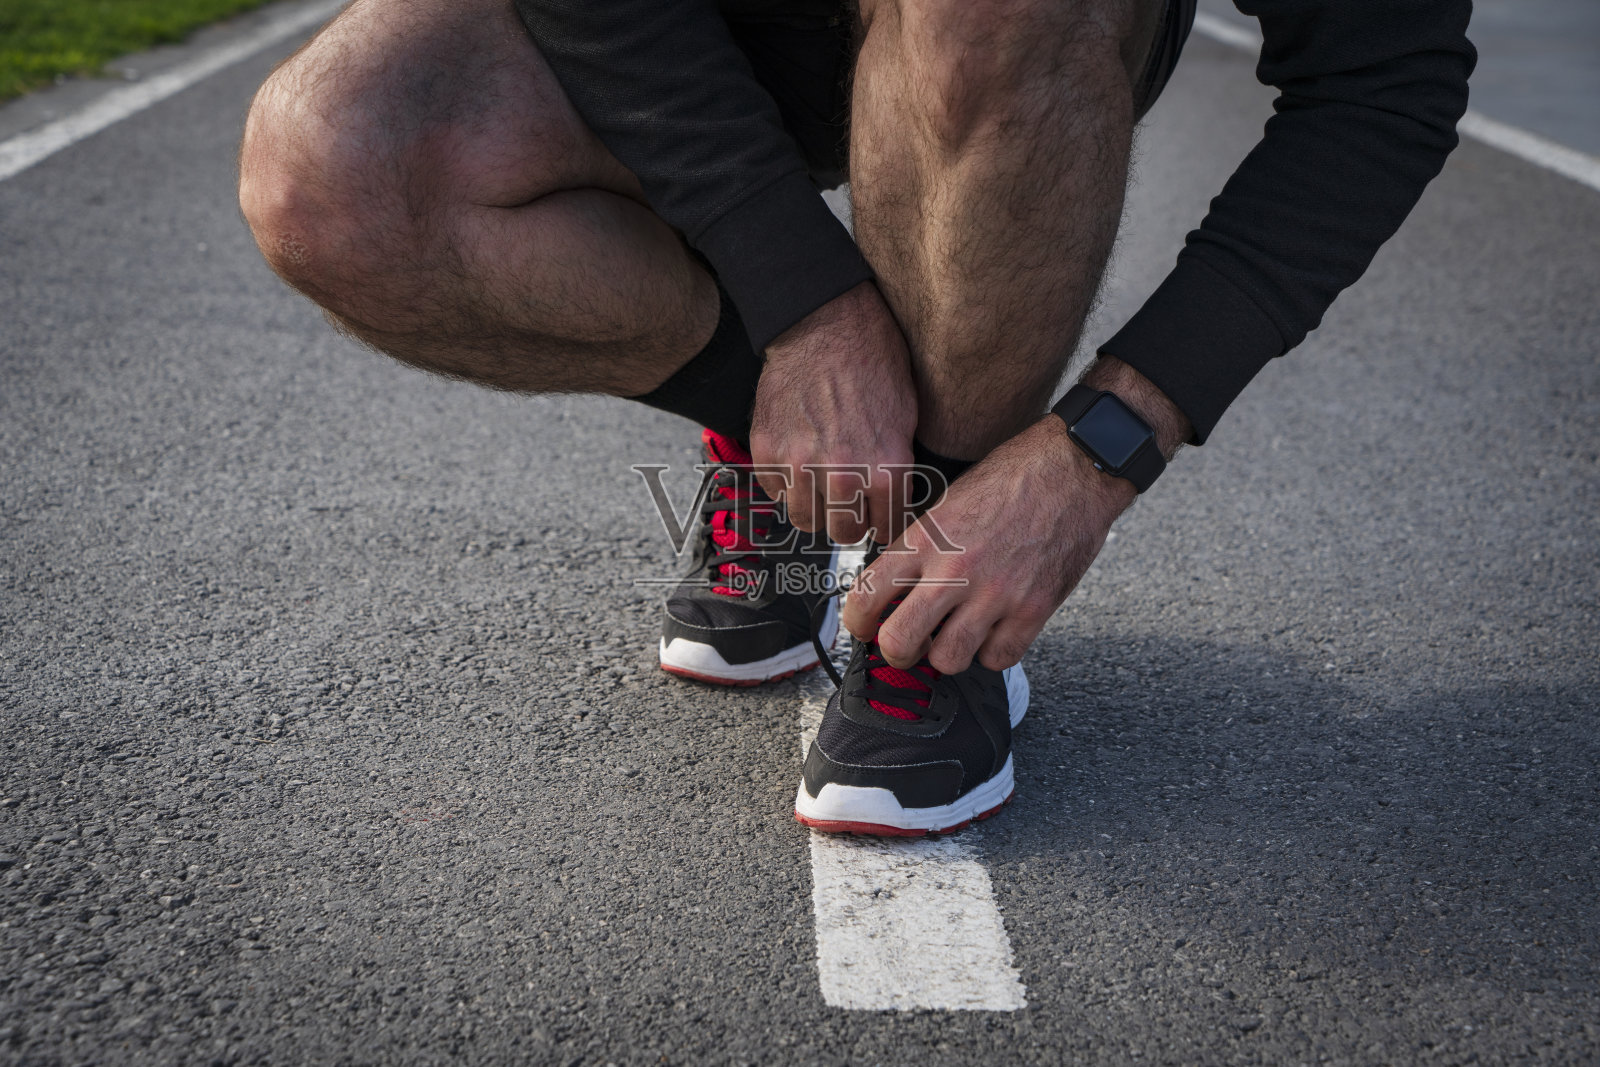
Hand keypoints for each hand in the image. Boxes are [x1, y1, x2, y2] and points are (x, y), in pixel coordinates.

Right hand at [750, 282, 917, 544]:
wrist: (828, 323)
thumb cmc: (873, 362)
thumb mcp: (907, 418)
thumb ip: (898, 469)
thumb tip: (893, 505)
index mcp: (885, 467)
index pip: (886, 529)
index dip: (883, 523)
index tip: (878, 517)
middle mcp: (843, 472)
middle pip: (843, 533)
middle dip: (849, 522)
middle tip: (849, 504)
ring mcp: (800, 462)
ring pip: (805, 519)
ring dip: (815, 506)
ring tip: (822, 483)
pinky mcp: (767, 448)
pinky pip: (774, 490)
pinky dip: (785, 483)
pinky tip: (799, 460)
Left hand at [841, 356, 1190, 672]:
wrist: (1074, 467)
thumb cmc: (1012, 477)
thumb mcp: (947, 503)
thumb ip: (920, 548)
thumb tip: (895, 587)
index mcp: (926, 540)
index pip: (867, 597)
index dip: (857, 623)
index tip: (865, 627)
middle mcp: (955, 571)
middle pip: (900, 643)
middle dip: (897, 651)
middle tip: (907, 644)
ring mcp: (996, 594)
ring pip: (948, 660)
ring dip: (947, 654)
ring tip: (955, 636)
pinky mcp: (1034, 608)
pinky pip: (998, 658)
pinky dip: (992, 652)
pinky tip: (993, 632)